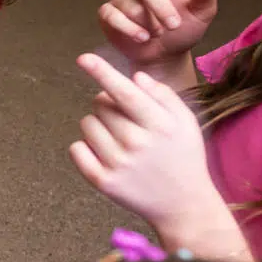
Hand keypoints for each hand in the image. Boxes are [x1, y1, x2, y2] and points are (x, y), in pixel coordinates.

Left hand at [69, 53, 221, 232]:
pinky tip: (104, 152)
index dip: (102, 72)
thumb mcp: (185, 122)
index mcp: (159, 124)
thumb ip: (162, 96)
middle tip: (127, 121)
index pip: (124, 92)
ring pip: (87, 124)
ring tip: (119, 139)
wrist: (182, 204)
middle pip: (100, 104)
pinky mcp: (102, 182)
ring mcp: (118, 164)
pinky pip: (76, 149)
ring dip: (98, 125)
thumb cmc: (183, 156)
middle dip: (108, 104)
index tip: (84, 58)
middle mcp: (136, 143)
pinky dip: (84, 146)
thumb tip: (135, 77)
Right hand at [97, 0, 217, 72]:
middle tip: (173, 26)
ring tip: (156, 35)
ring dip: (146, 23)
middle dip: (160, 7)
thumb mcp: (203, 15)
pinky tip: (140, 38)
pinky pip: (112, 15)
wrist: (164, 57)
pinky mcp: (108, 14)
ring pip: (129, 4)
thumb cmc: (184, 31)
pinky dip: (127, 28)